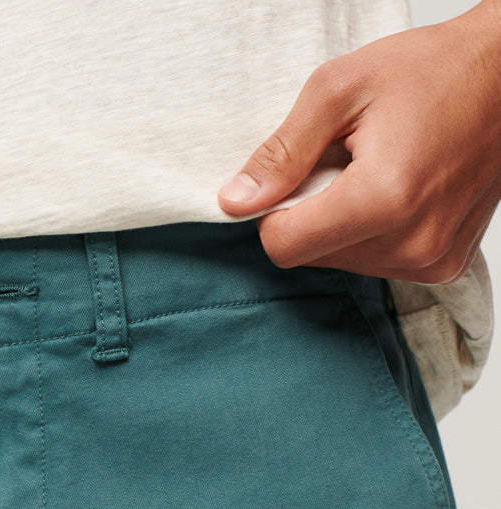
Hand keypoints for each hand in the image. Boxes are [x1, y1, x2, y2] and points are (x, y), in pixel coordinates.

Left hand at [216, 1, 500, 283]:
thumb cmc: (433, 71)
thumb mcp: (339, 90)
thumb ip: (282, 153)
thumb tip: (234, 202)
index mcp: (382, 199)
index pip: (284, 247)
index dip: (274, 213)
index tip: (295, 177)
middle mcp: (411, 243)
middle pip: (312, 257)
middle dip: (313, 213)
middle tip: (347, 162)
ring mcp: (431, 261)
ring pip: (342, 263)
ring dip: (343, 224)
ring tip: (378, 172)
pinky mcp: (443, 267)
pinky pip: (377, 264)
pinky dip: (373, 233)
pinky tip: (399, 192)